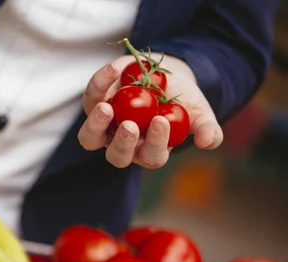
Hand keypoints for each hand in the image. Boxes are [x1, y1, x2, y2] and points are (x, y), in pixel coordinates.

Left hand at [78, 55, 223, 168]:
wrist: (167, 76)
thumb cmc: (183, 101)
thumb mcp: (199, 112)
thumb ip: (207, 129)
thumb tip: (207, 141)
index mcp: (151, 151)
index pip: (152, 155)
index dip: (156, 142)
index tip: (161, 121)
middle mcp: (124, 145)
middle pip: (116, 155)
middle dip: (122, 143)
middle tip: (130, 125)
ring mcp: (105, 126)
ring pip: (90, 138)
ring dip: (95, 125)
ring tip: (105, 107)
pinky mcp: (94, 103)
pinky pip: (91, 97)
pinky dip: (99, 84)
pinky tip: (114, 69)